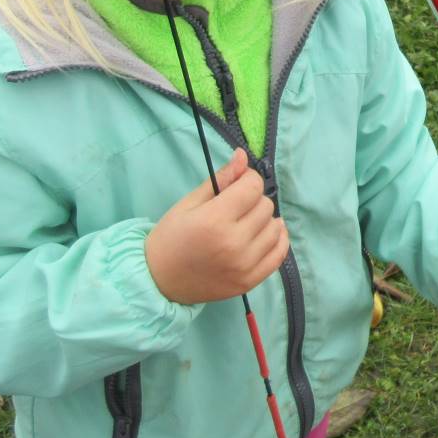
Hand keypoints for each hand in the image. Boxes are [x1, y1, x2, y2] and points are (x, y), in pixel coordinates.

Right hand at [145, 148, 289, 304]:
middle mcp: (233, 243)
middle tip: (235, 207)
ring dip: (264, 220)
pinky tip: (265, 233)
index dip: (247, 179)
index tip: (238, 184)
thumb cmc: (171, 238)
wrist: (158, 281)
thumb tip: (243, 156)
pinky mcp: (250, 282)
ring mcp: (244, 265)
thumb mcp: (189, 203)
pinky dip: (278, 240)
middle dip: (253, 200)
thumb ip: (220, 179)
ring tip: (246, 223)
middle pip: (265, 206)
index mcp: (214, 220)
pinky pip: (279, 254)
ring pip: (275, 228)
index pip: (253, 187)